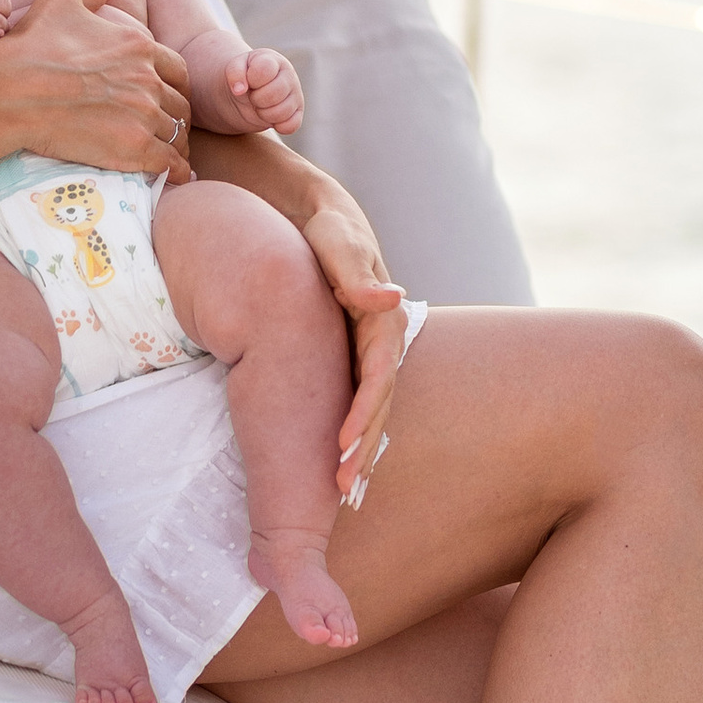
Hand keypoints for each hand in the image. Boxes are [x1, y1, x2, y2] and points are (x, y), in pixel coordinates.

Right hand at [0, 0, 192, 182]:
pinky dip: (176, 169)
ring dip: (176, 143)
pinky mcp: (132, 148)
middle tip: (169, 127)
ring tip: (170, 153)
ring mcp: (141, 114)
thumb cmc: (30, 44)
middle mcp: (147, 78)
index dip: (173, 84)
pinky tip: (174, 174)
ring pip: (176, 132)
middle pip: (180, 103)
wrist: (7, 92)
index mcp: (138, 44)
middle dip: (176, 115)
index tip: (165, 95)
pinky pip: (169, 162)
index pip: (176, 68)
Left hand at [212, 46, 303, 137]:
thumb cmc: (245, 76)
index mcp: (273, 60)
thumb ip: (235, 73)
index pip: (264, 70)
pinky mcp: (297, 113)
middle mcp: (289, 75)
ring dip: (264, 113)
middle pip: (273, 94)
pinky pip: (291, 126)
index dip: (252, 80)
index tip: (249, 81)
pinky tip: (270, 117)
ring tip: (261, 105)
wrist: (250, 92)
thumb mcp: (235, 68)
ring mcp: (296, 95)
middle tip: (254, 95)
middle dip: (256, 99)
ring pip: (281, 112)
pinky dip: (277, 126)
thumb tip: (239, 90)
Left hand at [287, 168, 408, 489]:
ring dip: (358, 446)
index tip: (342, 448)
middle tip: (341, 487)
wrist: (311, 214)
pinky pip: (353, 397)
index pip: (379, 375)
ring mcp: (365, 347)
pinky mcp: (348, 352)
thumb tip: (390, 298)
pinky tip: (336, 459)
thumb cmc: (322, 225)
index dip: (363, 414)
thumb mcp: (335, 239)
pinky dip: (349, 429)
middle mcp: (380, 337)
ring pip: (369, 406)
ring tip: (340, 488)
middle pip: (378, 401)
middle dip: (363, 446)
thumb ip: (356, 269)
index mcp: (382, 315)